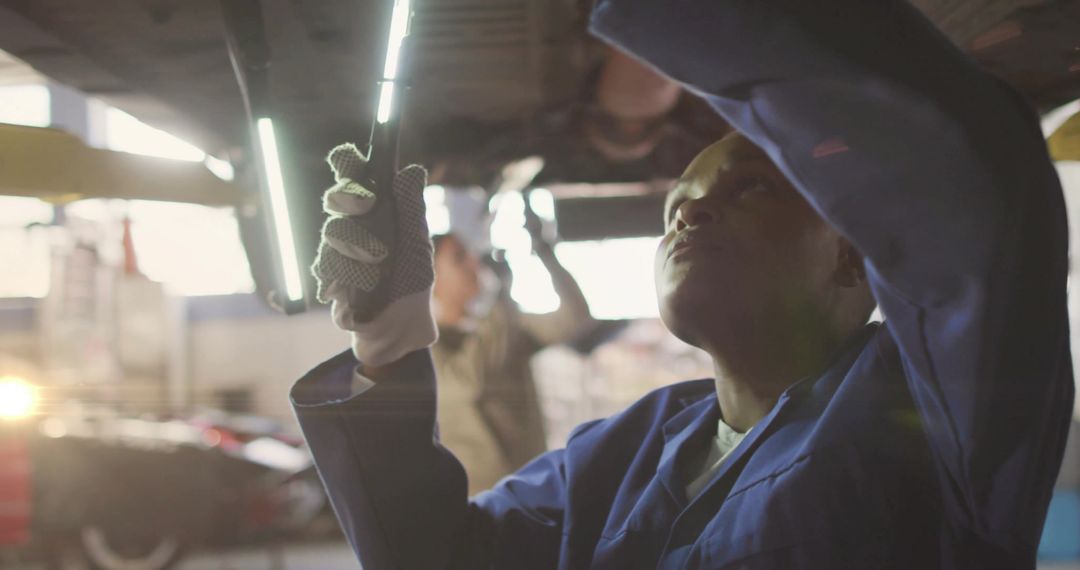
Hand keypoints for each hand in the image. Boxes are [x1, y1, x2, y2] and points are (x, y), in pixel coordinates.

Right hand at [311, 143, 436, 366]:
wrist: (401, 325)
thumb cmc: (413, 280)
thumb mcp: (417, 244)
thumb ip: (411, 209)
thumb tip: (413, 170)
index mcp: (375, 212)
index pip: (354, 178)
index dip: (347, 164)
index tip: (348, 158)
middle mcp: (352, 226)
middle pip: (336, 201)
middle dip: (349, 202)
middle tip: (366, 206)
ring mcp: (336, 251)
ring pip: (332, 235)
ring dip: (357, 252)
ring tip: (378, 270)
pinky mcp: (327, 276)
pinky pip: (327, 268)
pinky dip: (347, 278)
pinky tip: (363, 290)